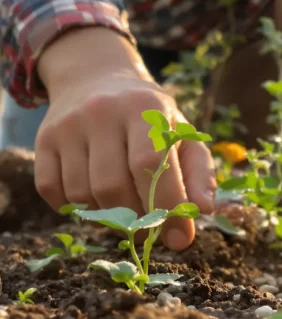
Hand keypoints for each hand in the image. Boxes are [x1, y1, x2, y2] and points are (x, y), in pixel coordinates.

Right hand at [35, 28, 215, 249]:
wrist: (98, 79)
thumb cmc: (152, 120)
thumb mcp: (184, 136)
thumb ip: (199, 174)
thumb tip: (202, 210)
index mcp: (145, 108)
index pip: (151, 165)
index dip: (166, 208)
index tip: (179, 238)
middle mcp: (102, 112)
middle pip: (113, 186)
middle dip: (135, 220)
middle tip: (148, 229)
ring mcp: (67, 125)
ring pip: (82, 193)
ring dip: (106, 218)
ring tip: (124, 214)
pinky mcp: (42, 139)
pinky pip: (52, 190)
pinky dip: (75, 209)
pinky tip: (96, 202)